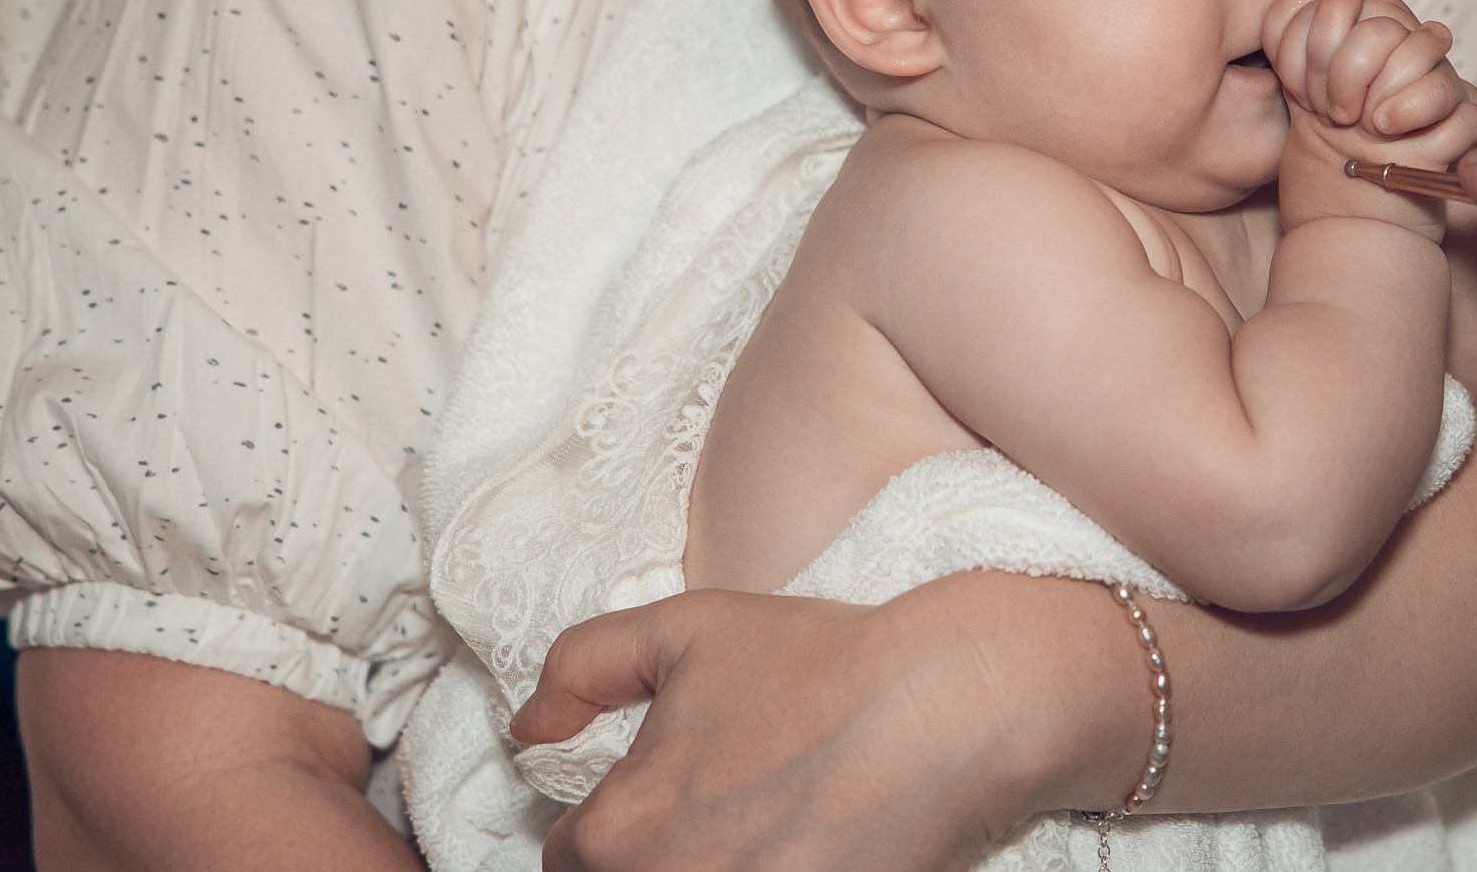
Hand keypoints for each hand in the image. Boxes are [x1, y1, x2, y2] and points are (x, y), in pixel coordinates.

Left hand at [510, 574, 1144, 871]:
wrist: (948, 705)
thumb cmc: (817, 661)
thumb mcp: (684, 629)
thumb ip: (582, 668)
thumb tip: (528, 727)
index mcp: (618, 833)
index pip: (570, 859)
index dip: (611, 824)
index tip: (666, 795)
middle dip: (658, 853)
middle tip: (722, 813)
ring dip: (715, 863)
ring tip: (766, 829)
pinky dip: (771, 870)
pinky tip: (804, 844)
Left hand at [1264, 0, 1476, 231]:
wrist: (1351, 211)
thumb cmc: (1323, 144)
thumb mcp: (1296, 83)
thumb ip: (1296, 30)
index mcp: (1368, 22)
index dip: (1306, 41)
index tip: (1298, 86)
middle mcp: (1406, 44)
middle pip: (1376, 27)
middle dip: (1338, 74)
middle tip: (1331, 113)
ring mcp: (1437, 80)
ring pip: (1418, 51)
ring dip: (1375, 95)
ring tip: (1364, 126)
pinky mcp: (1460, 121)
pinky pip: (1446, 98)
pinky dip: (1410, 115)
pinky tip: (1390, 135)